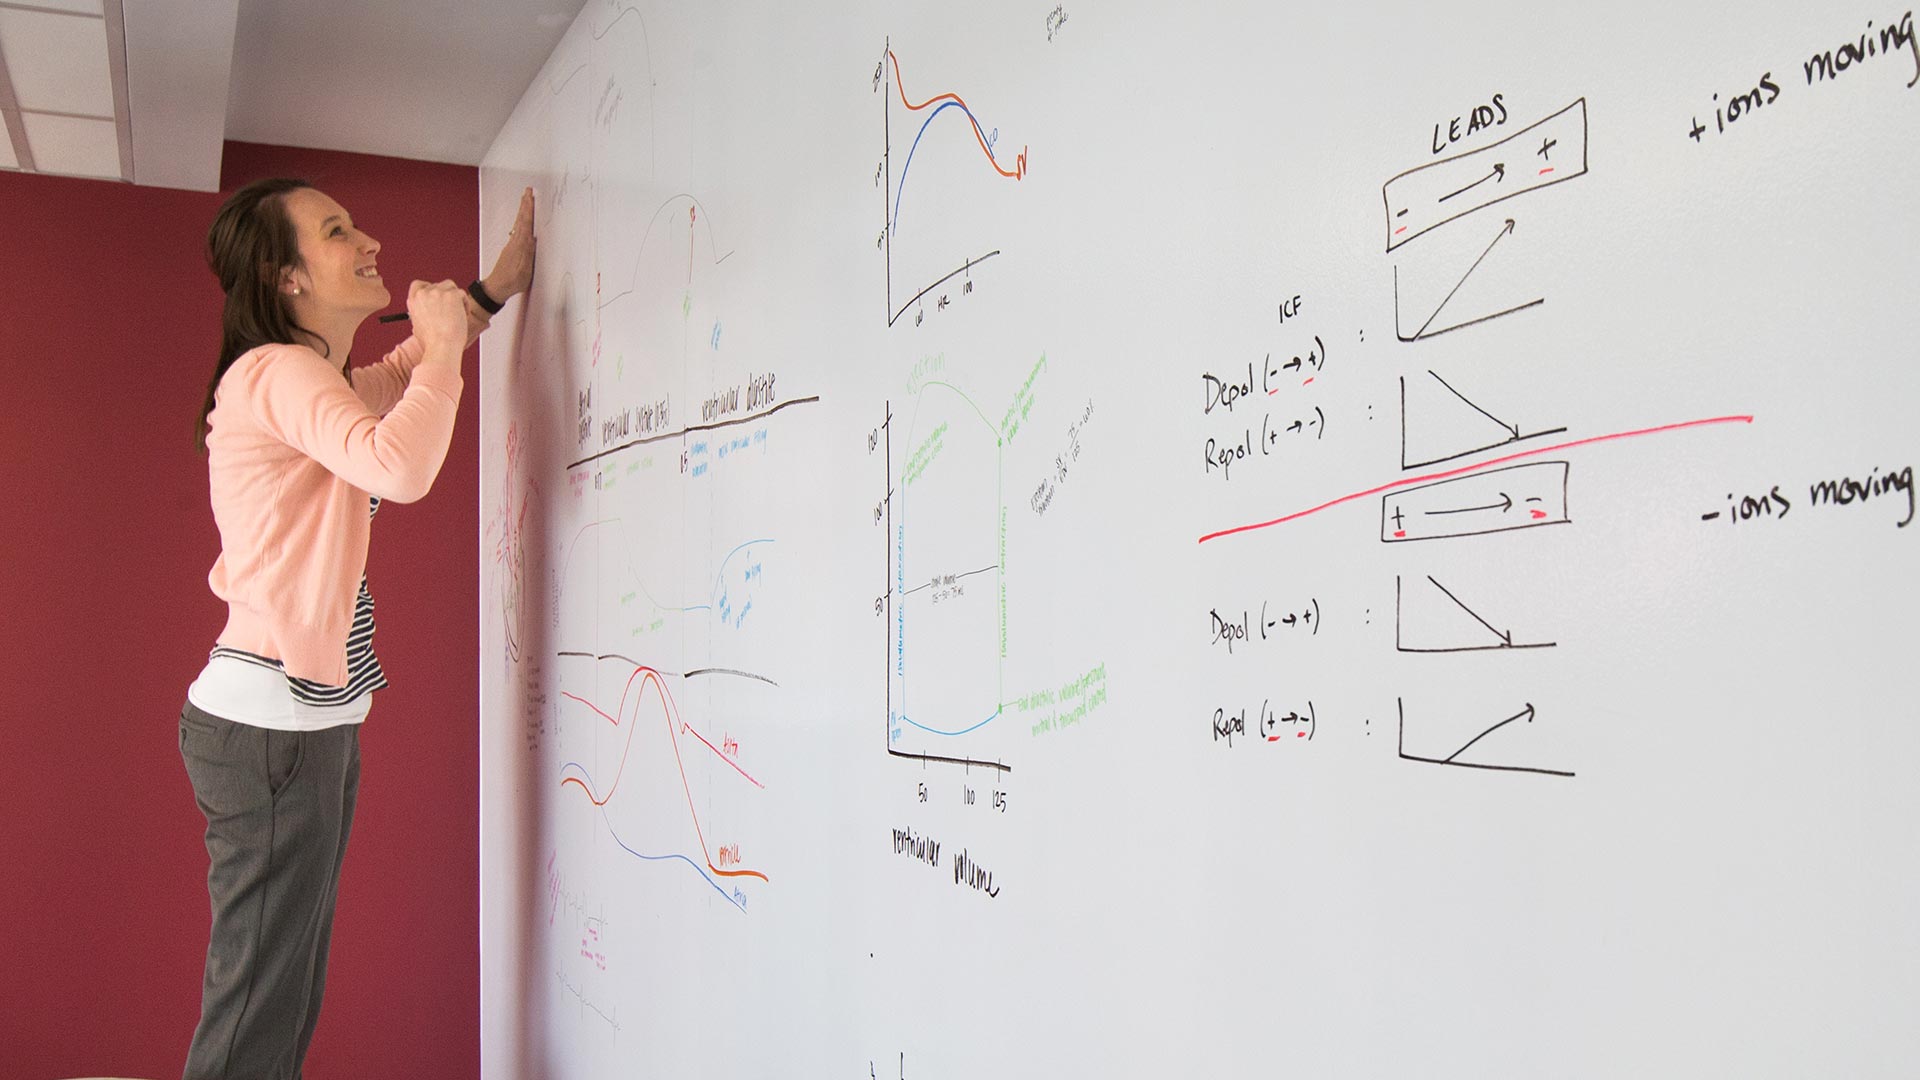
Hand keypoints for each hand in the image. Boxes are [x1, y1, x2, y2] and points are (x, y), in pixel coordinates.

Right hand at [408, 279, 469, 356]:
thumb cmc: (433, 342)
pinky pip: (461, 294)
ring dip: (456, 299)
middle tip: (450, 311)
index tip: (437, 296)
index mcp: (413, 301)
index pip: (418, 285)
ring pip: (450, 287)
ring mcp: (437, 292)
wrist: (442, 346)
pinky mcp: (451, 294)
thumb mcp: (418, 326)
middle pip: (438, 286)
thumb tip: (427, 312)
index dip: (429, 289)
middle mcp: (423, 294)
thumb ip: (421, 314)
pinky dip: (465, 304)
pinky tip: (463, 316)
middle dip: (446, 297)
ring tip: (457, 314)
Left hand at [481, 187, 536, 301]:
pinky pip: (517, 230)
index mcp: (520, 246)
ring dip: (522, 211)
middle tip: (528, 192)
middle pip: (521, 220)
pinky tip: (521, 221)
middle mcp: (515, 242)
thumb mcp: (525, 270)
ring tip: (525, 201)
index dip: (528, 210)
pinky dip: (521, 221)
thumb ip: (528, 254)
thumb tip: (532, 239)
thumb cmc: (512, 281)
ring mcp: (512, 245)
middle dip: (525, 205)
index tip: (530, 197)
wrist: (497, 288)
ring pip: (518, 224)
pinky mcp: (510, 249)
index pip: (525, 223)